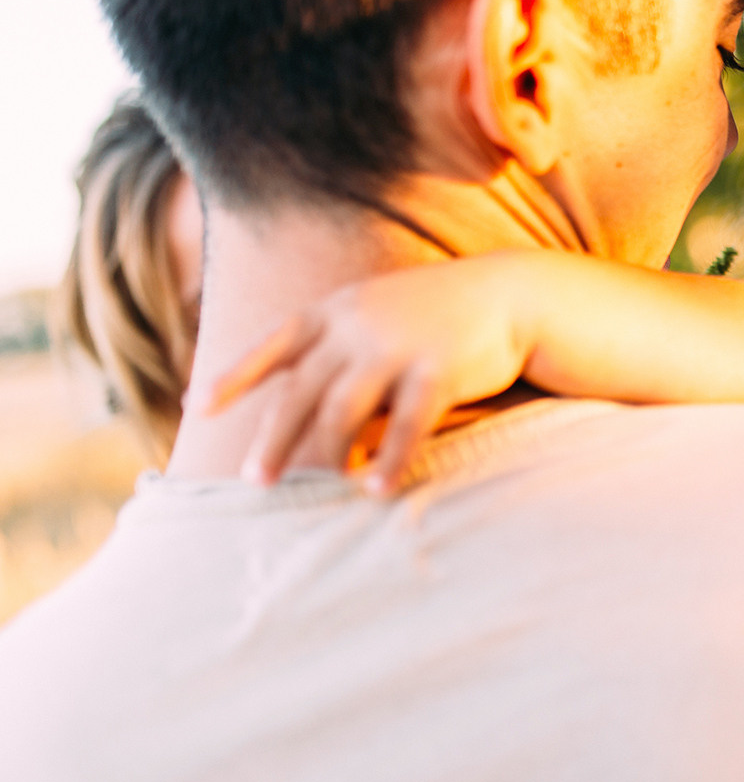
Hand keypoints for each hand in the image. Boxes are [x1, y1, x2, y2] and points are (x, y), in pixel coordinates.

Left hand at [203, 258, 533, 494]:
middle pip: (300, 392)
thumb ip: (334, 342)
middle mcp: (357, 325)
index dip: (234, 376)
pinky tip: (376, 490)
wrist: (509, 292)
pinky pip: (407, 425)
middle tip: (256, 482)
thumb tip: (294, 394)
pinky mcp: (439, 370)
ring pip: (343, 411)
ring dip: (327, 456)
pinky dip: (389, 460)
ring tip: (321, 489)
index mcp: (335, 309)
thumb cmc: (435, 310)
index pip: (273, 345)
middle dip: (274, 440)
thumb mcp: (374, 308)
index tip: (197, 407)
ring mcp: (397, 347)